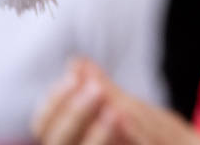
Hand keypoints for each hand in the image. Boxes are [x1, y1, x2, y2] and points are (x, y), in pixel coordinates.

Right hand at [33, 59, 199, 144]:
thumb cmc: (155, 134)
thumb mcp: (129, 109)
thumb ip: (102, 91)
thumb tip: (76, 62)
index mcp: (73, 140)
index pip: (44, 126)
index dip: (53, 104)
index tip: (73, 77)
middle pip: (58, 142)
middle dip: (74, 116)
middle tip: (98, 89)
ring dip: (99, 135)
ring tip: (118, 110)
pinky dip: (125, 140)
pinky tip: (129, 123)